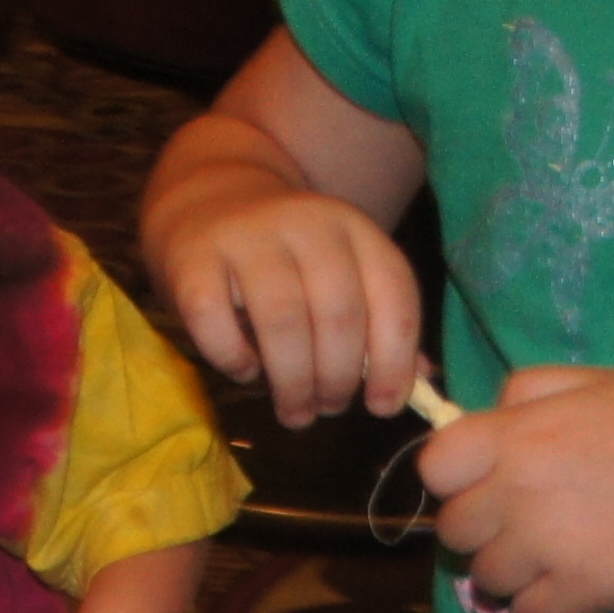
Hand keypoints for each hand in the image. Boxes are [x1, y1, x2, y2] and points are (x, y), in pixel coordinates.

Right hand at [155, 183, 424, 427]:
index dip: (395, 360)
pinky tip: (246, 371)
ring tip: (296, 412)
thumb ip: (379, 325)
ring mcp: (247, 238)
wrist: (209, 200)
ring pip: (283, 321)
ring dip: (294, 382)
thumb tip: (420, 384)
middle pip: (338, 315)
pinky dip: (235, 360)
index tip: (383, 407)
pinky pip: (217, 322)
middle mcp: (306, 225)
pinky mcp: (193, 260)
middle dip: (339, 380)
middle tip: (329, 408)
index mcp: (354, 229)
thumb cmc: (286, 259)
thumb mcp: (341, 276)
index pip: (392, 295)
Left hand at [417, 369, 613, 612]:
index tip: (482, 479)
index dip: (453, 476)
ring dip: (512, 571)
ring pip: (487, 579)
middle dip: (482, 528)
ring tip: (554, 553)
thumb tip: (487, 414)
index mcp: (517, 435)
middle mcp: (518, 492)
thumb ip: (528, 391)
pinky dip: (544, 608)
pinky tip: (573, 584)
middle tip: (524, 520)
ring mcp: (544, 549)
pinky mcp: (576, 594)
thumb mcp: (593, 381)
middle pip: (454, 531)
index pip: (433, 467)